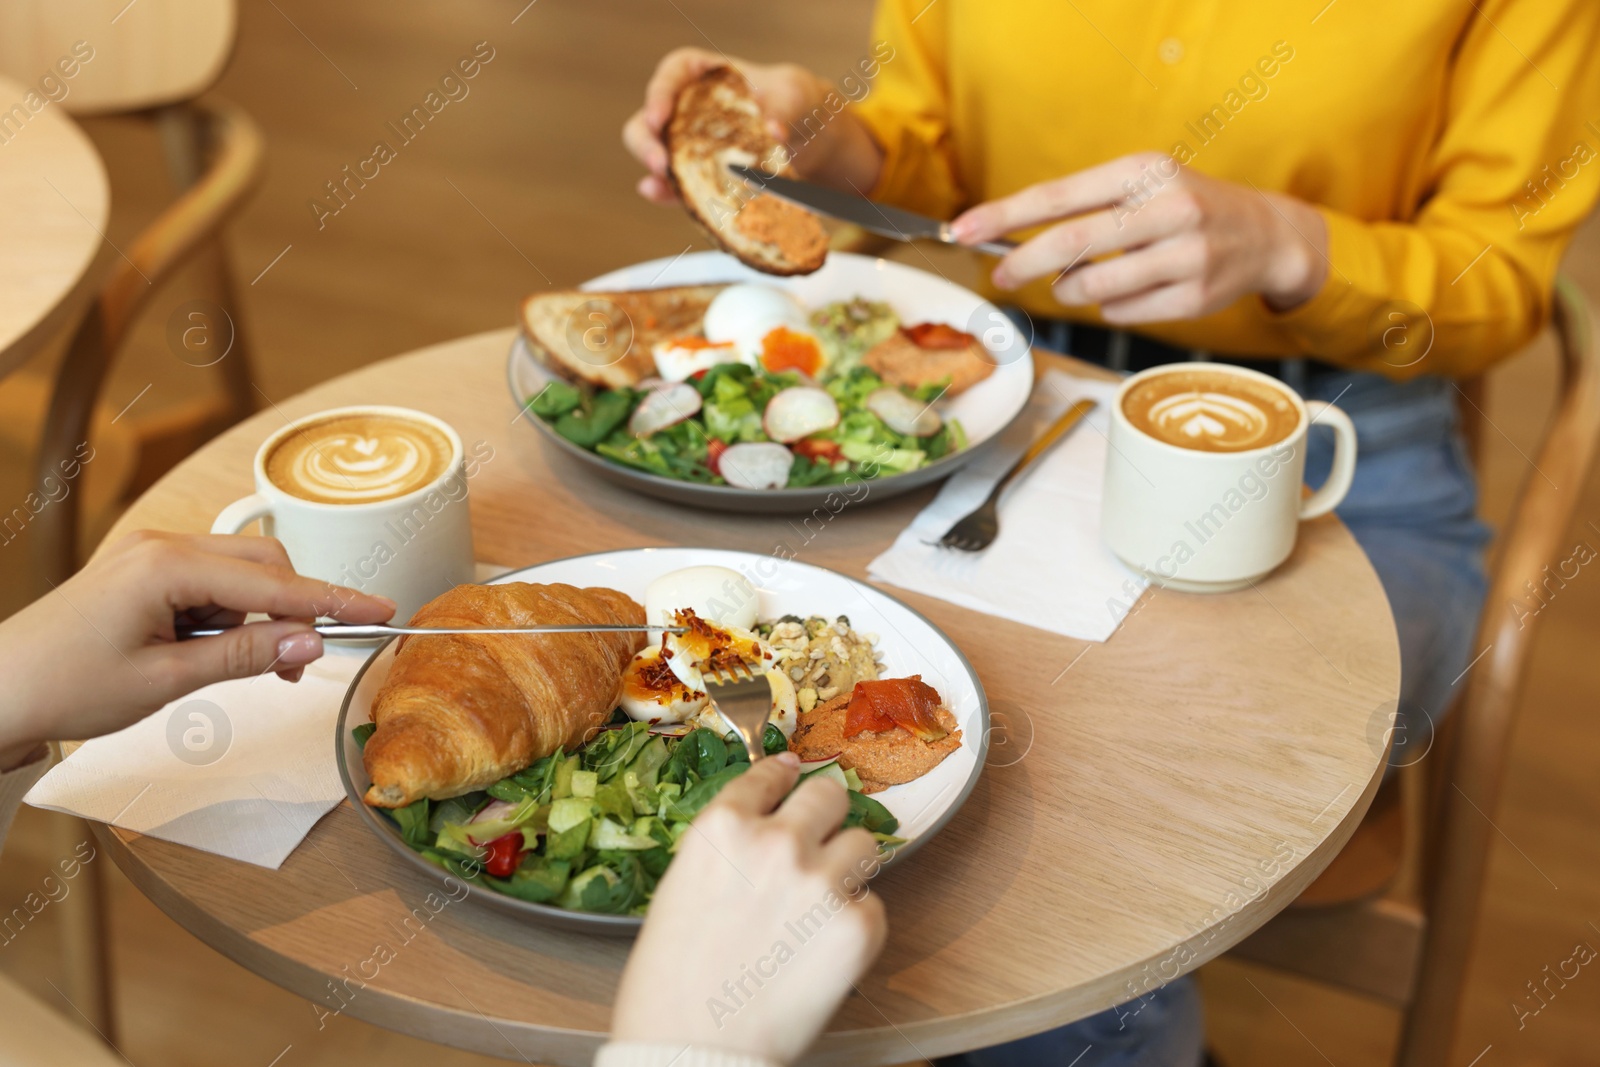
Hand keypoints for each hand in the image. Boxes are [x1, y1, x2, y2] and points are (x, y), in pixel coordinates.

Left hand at [0, 531, 394, 769]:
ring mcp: (150, 554)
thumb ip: (246, 656)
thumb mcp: (166, 680)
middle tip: (303, 664)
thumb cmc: (63, 685)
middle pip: (264, 565)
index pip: (274, 583)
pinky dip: (228, 617)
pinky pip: (211, 583)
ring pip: (240, 574)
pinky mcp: (143, 570)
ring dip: (257, 618)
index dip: (333, 601)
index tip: (381, 612)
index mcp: (166, 565)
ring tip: (244, 669)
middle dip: (294, 610)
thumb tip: (311, 644)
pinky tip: (212, 652)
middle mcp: (161, 545)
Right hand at [611, 752, 886, 1063]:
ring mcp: (822, 882)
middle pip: (828, 793)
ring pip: (863, 843)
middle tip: (819, 837)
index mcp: (722, 829)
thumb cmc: (671, 984)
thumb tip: (764, 827)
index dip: (783, 776)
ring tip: (822, 904)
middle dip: (824, 814)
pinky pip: (874, 904)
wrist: (694, 1050)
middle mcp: (776, 843)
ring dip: (847, 867)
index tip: (791, 775)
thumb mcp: (680, 890)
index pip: (768, 776)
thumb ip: (726, 850)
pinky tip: (823, 950)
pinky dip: (856, 922)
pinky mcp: (858, 926)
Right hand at [622, 47, 882, 203]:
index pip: (673, 73)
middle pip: (650, 119)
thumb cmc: (794, 102)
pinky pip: (675, 183)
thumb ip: (782, 109)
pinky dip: (667, 191)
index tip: (659, 115)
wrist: (808, 136)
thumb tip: (773, 132)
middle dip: (646, 141)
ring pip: (655, 152)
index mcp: (705, 74)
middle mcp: (687, 107)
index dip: (658, 93)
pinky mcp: (698, 173)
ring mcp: (688, 143)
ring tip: (663, 181)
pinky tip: (661, 195)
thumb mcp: (793, 97)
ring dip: (655, 170)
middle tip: (660, 162)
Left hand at [951, 152, 1327, 321]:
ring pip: (1093, 287)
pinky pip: (1122, 312)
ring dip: (1071, 290)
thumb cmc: (1184, 208)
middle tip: (1001, 276)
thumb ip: (1084, 206)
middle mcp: (1169, 207)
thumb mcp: (1142, 184)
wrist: (1265, 234)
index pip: (1058, 196)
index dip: (1004, 215)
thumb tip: (1010, 239)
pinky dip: (1111, 307)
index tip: (962, 230)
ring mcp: (1186, 254)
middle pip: (1071, 243)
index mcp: (1144, 171)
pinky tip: (1132, 291)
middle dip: (1023, 263)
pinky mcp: (1195, 297)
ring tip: (1080, 281)